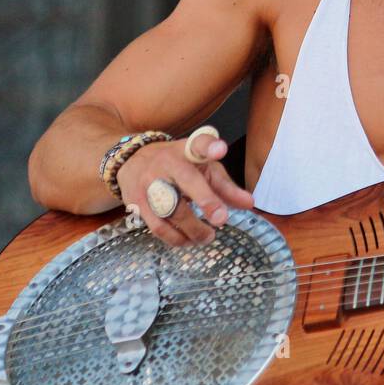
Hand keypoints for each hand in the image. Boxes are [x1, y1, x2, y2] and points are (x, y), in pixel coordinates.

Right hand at [116, 131, 254, 246]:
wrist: (132, 160)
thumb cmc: (178, 165)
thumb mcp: (203, 167)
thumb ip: (226, 186)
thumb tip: (250, 204)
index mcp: (187, 151)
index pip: (199, 144)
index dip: (210, 146)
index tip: (220, 150)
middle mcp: (167, 163)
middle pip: (186, 180)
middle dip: (206, 200)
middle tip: (222, 219)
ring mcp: (149, 183)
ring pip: (172, 210)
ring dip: (193, 229)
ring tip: (208, 236)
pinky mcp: (137, 202)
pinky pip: (158, 226)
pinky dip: (175, 239)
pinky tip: (188, 240)